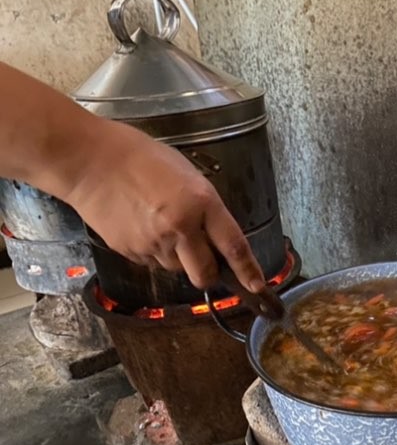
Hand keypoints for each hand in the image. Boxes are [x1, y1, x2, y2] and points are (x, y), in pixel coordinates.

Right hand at [65, 119, 264, 291]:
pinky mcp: (130, 252)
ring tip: (160, 224)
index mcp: (201, 203)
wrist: (89, 161)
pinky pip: (152, 263)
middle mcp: (180, 228)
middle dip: (209, 273)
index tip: (258, 287)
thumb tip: (216, 236)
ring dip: (178, 257)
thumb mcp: (188, 174)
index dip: (248, 270)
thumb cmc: (140, 158)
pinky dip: (154, 252)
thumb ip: (205, 207)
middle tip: (204, 259)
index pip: (233, 246)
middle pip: (204, 274)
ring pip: (176, 269)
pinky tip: (141, 226)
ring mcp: (153, 243)